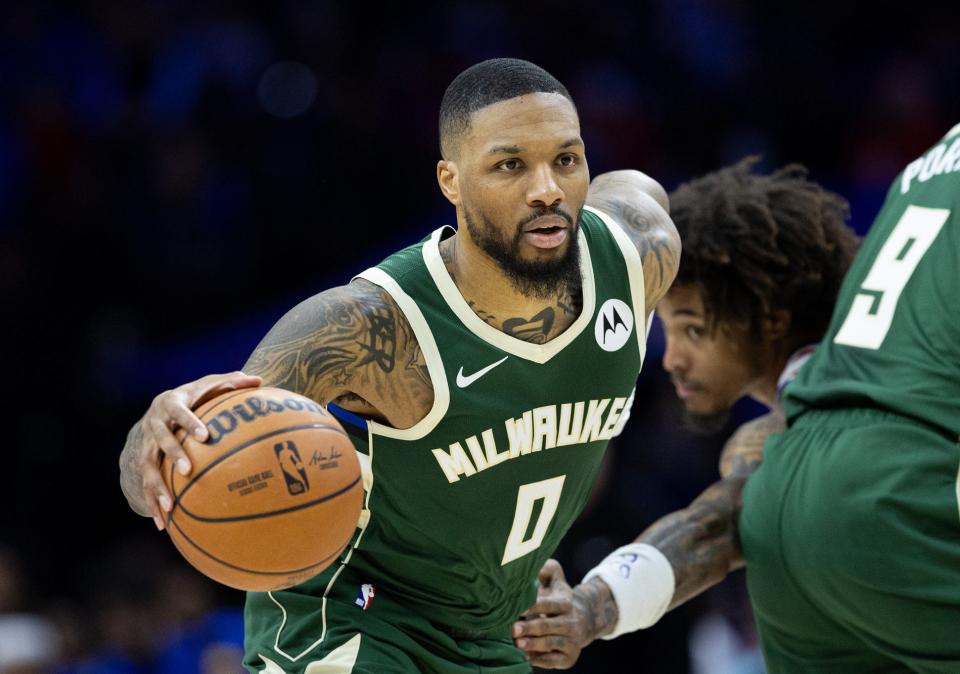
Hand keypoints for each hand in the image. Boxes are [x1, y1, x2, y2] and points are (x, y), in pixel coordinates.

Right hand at [122, 371, 260, 528]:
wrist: (159, 407)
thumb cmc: (194, 396)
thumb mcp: (209, 384)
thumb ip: (231, 382)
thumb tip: (259, 380)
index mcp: (170, 403)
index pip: (179, 411)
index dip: (190, 423)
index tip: (205, 436)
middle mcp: (154, 424)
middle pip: (160, 440)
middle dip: (173, 454)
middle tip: (188, 470)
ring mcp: (146, 444)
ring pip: (147, 467)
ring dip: (157, 486)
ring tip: (170, 506)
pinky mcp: (144, 462)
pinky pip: (145, 486)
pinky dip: (153, 504)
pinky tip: (163, 524)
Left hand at [512, 559, 597, 668]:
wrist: (585, 619)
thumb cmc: (561, 597)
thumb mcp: (557, 579)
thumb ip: (546, 569)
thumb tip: (531, 562)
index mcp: (566, 602)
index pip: (549, 604)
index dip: (533, 605)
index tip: (518, 607)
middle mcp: (572, 622)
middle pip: (548, 625)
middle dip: (530, 627)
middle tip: (513, 629)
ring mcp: (572, 641)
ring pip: (551, 643)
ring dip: (533, 644)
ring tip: (517, 643)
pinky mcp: (570, 656)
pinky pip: (554, 661)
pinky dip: (540, 660)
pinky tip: (525, 657)